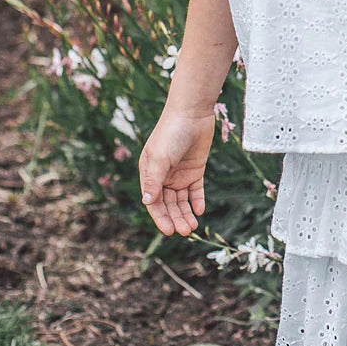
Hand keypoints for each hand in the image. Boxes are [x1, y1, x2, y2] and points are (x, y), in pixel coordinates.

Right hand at [138, 110, 214, 235]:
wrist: (192, 114)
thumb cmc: (171, 133)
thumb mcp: (160, 158)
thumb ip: (154, 180)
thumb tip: (147, 202)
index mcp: (149, 174)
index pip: (153, 202)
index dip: (160, 218)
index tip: (169, 232)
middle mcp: (163, 177)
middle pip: (169, 204)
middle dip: (175, 218)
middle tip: (185, 231)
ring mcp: (180, 174)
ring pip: (182, 200)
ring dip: (186, 213)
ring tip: (192, 226)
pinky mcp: (195, 169)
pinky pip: (195, 190)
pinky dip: (197, 200)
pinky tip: (200, 210)